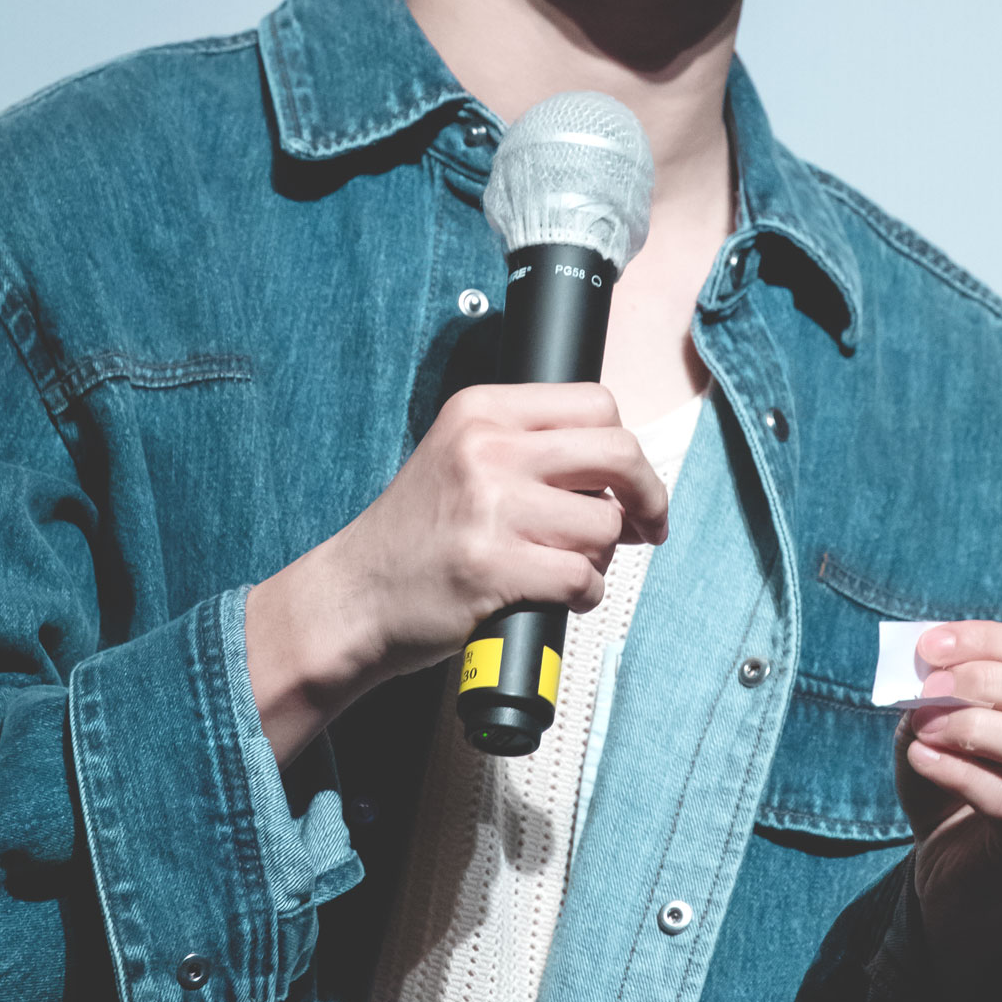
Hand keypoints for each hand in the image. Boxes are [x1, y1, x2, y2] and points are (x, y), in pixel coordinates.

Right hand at [246, 382, 667, 763]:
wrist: (354, 596)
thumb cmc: (417, 534)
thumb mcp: (461, 456)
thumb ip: (529, 445)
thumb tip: (623, 467)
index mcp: (482, 410)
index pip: (596, 403)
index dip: (627, 449)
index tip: (630, 484)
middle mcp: (486, 448)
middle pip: (617, 453)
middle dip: (647, 496)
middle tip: (646, 526)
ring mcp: (489, 507)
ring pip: (604, 525)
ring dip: (600, 557)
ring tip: (564, 567)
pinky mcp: (492, 567)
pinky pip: (583, 579)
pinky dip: (582, 596)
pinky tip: (555, 598)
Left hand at [894, 621, 1001, 1001]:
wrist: (957, 867)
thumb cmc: (959, 773)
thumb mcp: (947, 717)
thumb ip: (942, 688)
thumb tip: (927, 667)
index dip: (985, 639)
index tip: (930, 644)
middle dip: (986, 679)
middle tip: (928, 686)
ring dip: (975, 726)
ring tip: (924, 725)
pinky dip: (956, 771)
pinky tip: (919, 757)